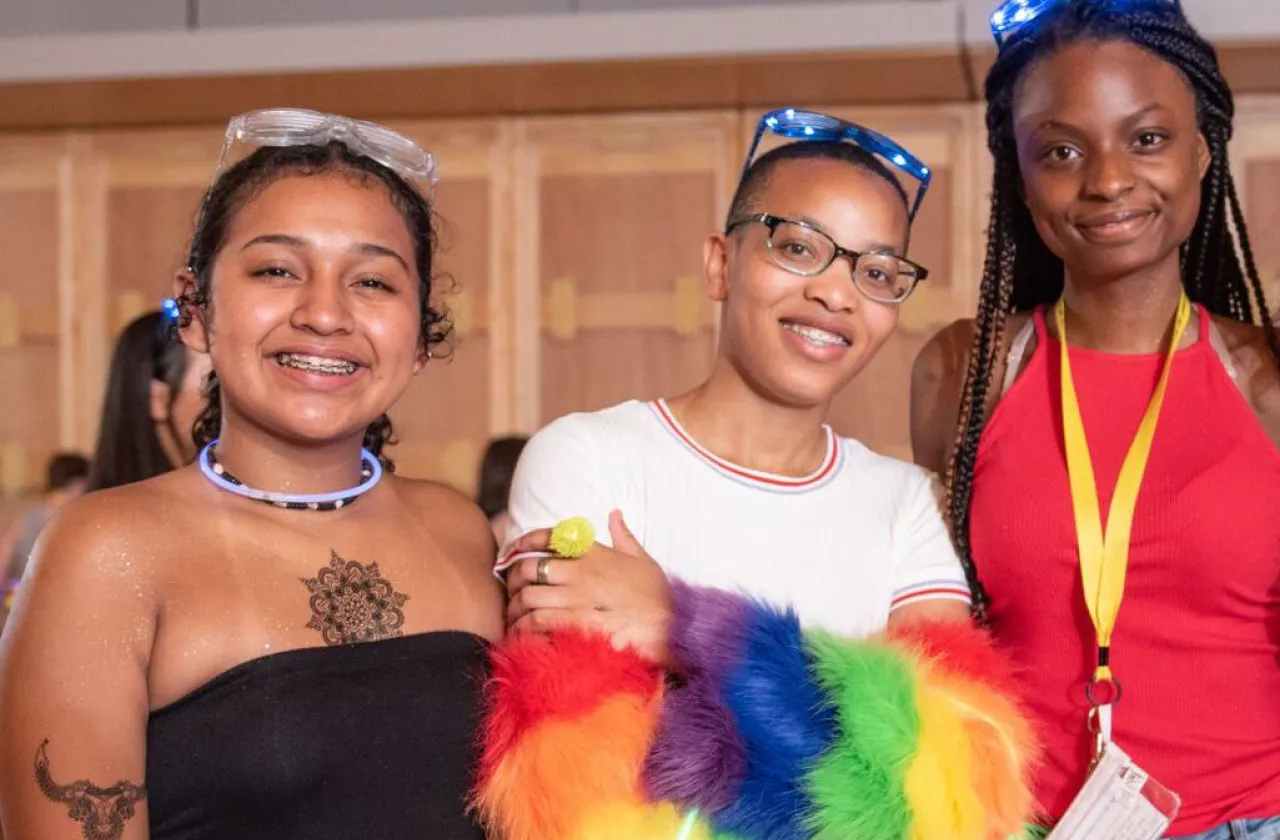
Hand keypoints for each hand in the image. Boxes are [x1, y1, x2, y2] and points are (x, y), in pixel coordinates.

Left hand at [505, 511, 672, 664]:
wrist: (671, 628)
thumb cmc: (657, 596)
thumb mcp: (643, 559)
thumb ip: (624, 536)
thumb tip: (614, 513)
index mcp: (594, 552)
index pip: (549, 536)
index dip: (524, 542)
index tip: (514, 551)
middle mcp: (581, 571)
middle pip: (528, 567)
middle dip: (512, 580)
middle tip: (511, 592)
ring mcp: (578, 598)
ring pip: (527, 597)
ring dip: (514, 608)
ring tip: (513, 619)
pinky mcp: (576, 624)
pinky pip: (537, 622)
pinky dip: (523, 628)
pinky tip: (522, 635)